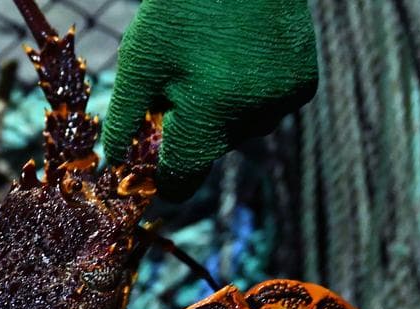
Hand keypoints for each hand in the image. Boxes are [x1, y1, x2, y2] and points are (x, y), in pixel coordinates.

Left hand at [102, 0, 317, 199]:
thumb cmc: (178, 12)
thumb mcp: (140, 62)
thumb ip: (125, 119)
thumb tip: (115, 165)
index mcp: (208, 120)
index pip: (182, 180)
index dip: (162, 175)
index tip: (150, 158)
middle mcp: (252, 121)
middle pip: (210, 150)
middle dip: (191, 127)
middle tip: (180, 79)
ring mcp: (282, 104)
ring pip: (241, 130)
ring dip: (223, 111)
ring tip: (213, 63)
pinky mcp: (304, 86)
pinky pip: (268, 109)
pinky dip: (252, 94)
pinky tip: (243, 58)